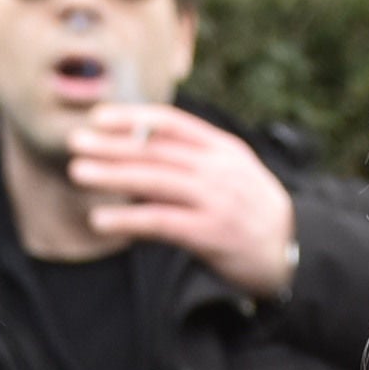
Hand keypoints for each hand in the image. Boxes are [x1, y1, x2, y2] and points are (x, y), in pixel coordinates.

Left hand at [66, 104, 298, 297]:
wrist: (293, 252)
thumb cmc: (253, 212)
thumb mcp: (232, 174)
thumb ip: (193, 162)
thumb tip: (138, 157)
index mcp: (223, 148)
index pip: (172, 123)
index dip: (133, 118)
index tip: (99, 117)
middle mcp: (218, 169)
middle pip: (156, 150)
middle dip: (112, 144)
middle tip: (75, 141)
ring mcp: (215, 200)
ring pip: (154, 181)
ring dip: (112, 175)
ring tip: (78, 172)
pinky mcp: (210, 234)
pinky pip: (160, 222)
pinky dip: (127, 219)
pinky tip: (100, 219)